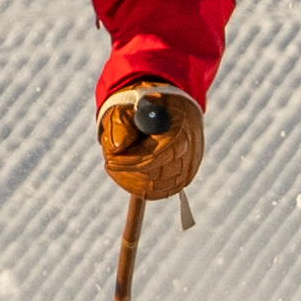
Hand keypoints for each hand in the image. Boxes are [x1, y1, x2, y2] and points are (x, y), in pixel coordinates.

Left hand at [98, 83, 204, 201]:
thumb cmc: (142, 108)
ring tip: (120, 162)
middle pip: (158, 174)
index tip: (109, 161)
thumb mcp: (128, 108)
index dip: (132, 161)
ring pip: (156, 187)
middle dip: (129, 171)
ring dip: (132, 179)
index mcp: (180, 125)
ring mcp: (189, 166)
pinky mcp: (184, 178)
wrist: (165, 109)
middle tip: (110, 163)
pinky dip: (140, 187)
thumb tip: (116, 148)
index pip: (158, 153)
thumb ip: (120, 125)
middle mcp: (191, 148)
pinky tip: (128, 173)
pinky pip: (159, 192)